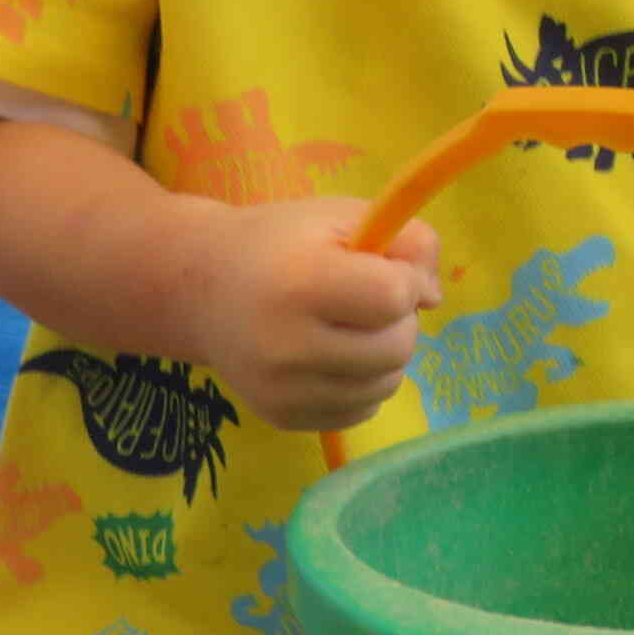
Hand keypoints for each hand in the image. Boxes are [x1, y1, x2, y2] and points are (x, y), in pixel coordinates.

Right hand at [184, 199, 443, 432]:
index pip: (393, 296)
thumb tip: (433, 297)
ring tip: (351, 327)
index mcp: (300, 284)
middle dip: (399, 320)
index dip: (404, 278)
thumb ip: (407, 239)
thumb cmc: (280, 243)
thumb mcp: (343, 217)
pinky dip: (363, 384)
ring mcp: (283, 390)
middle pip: (397, 347)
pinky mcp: (283, 418)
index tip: (383, 266)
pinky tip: (335, 356)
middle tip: (367, 301)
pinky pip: (361, 410)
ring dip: (386, 355)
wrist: (200, 289)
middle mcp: (287, 346)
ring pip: (386, 385)